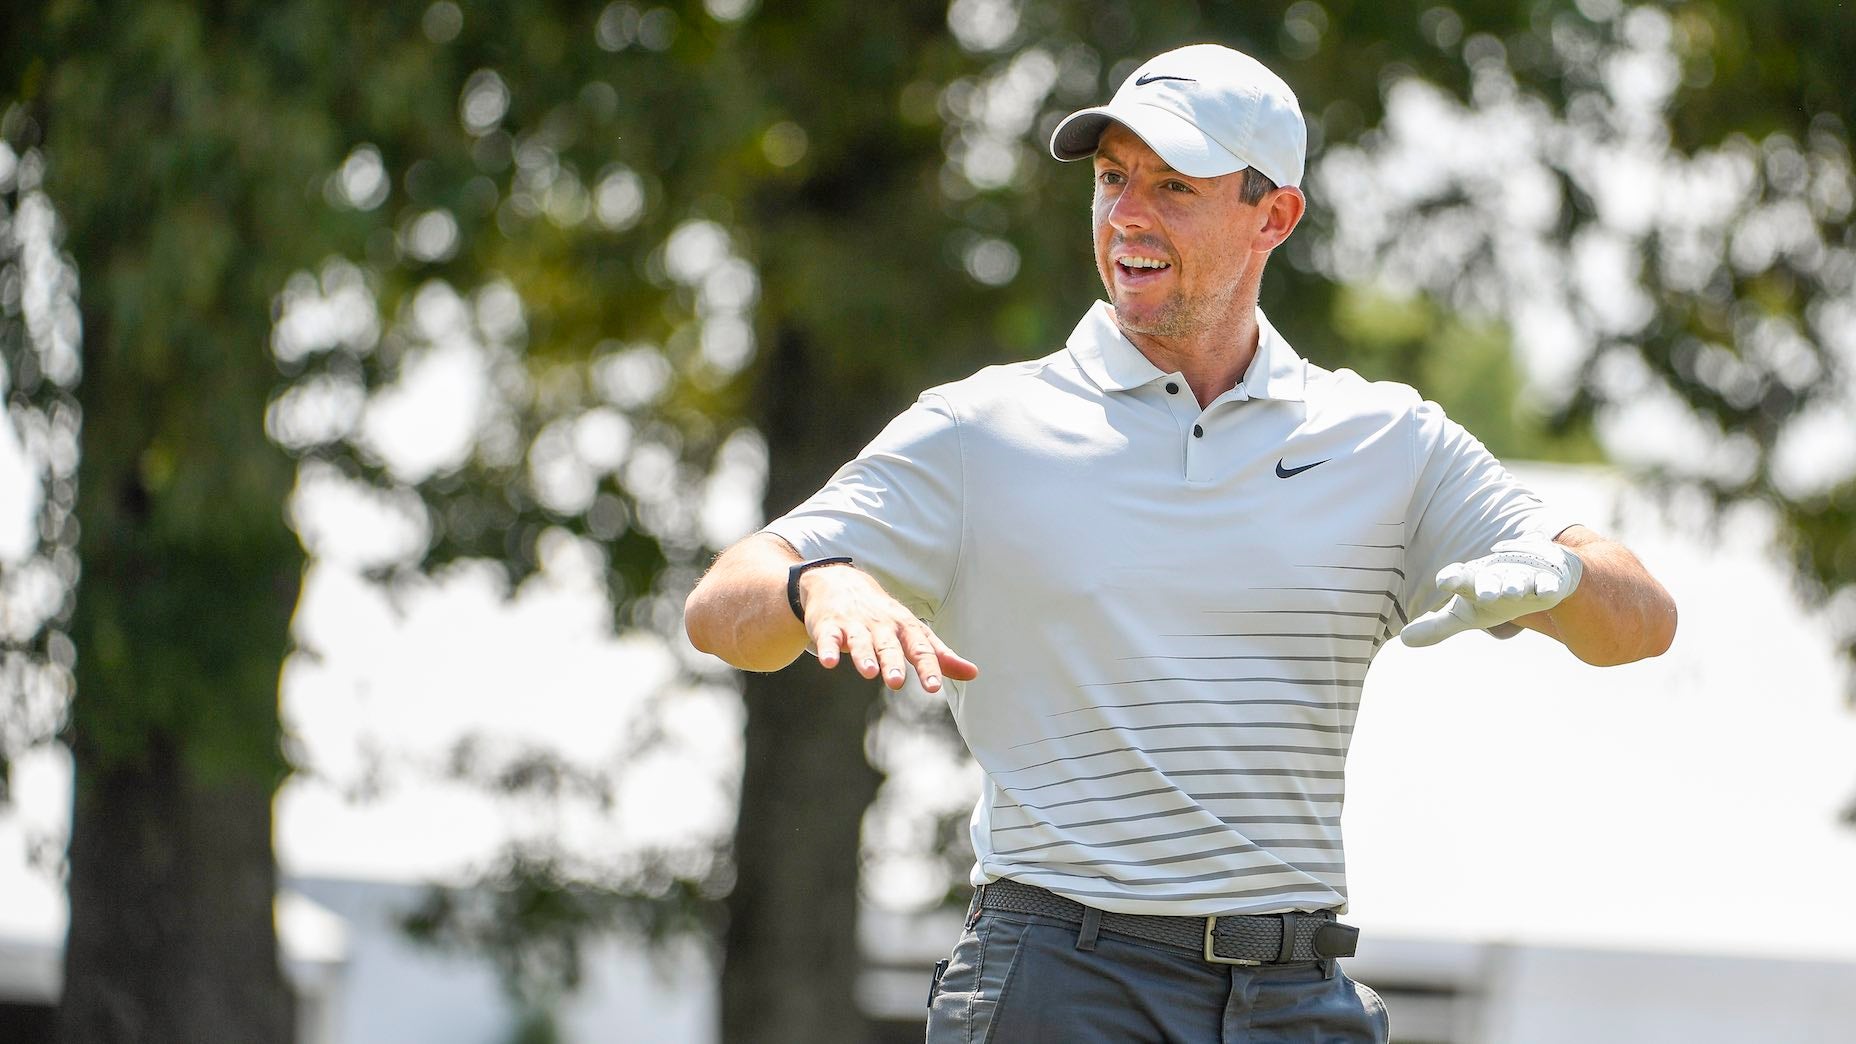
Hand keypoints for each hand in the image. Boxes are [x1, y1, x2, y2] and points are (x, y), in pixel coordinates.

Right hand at [799, 564, 978, 692]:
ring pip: (860, 641)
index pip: (919, 648)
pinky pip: (828, 638)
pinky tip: (829, 662)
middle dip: (893, 663)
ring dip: (864, 656)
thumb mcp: (912, 631)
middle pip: (888, 645)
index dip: (927, 667)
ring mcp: (854, 624)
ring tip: (868, 672)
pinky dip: (828, 649)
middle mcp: (881, 625)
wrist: (839, 581)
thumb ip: (940, 655)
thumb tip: (973, 674)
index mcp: (904, 627)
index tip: (933, 687)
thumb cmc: (883, 615)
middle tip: (897, 682)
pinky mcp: (828, 625)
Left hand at [1401, 537, 1582, 647]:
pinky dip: (1548, 586)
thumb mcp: (1466, 614)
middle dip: (1487, 586)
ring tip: (1513, 591)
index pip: (1458, 577)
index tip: (1443, 582)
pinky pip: (1549, 583)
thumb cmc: (1494, 596)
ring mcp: (1524, 577)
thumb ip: (1438, 626)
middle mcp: (1497, 576)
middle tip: (1484, 594)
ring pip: (1518, 580)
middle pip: (1490, 580)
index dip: (1451, 579)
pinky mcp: (1549, 580)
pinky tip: (1548, 592)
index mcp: (1473, 581)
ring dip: (1516, 584)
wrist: (1536, 573)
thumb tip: (1404, 640)